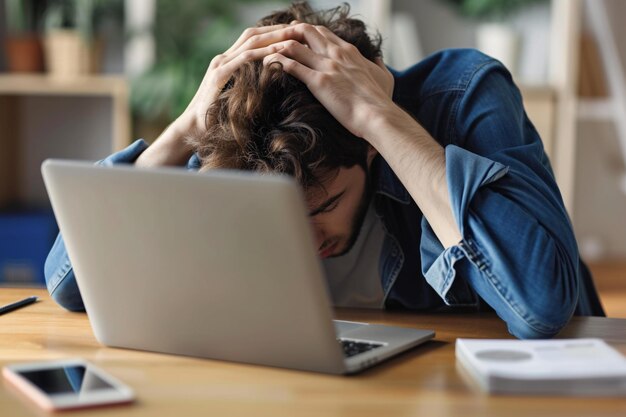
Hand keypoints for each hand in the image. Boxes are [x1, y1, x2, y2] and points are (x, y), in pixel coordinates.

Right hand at [136, 24, 296, 166]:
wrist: (193, 127)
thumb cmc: (216, 117)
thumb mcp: (236, 97)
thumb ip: (249, 87)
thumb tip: (270, 87)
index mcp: (228, 61)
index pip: (253, 39)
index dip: (273, 32)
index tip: (294, 31)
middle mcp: (223, 58)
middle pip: (253, 34)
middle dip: (276, 29)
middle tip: (298, 27)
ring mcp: (220, 64)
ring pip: (250, 42)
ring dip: (273, 37)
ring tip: (292, 34)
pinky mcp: (219, 75)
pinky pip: (243, 59)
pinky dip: (261, 53)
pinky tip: (277, 52)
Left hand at [261, 23, 394, 139]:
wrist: (378, 116)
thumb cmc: (381, 100)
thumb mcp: (384, 76)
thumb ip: (378, 64)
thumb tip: (377, 58)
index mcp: (349, 51)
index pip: (322, 32)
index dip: (306, 32)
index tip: (294, 36)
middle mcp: (336, 53)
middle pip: (306, 30)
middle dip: (288, 33)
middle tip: (275, 42)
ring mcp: (327, 66)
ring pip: (294, 45)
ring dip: (277, 46)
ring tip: (264, 52)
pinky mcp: (319, 81)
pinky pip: (291, 65)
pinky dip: (276, 62)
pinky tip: (267, 65)